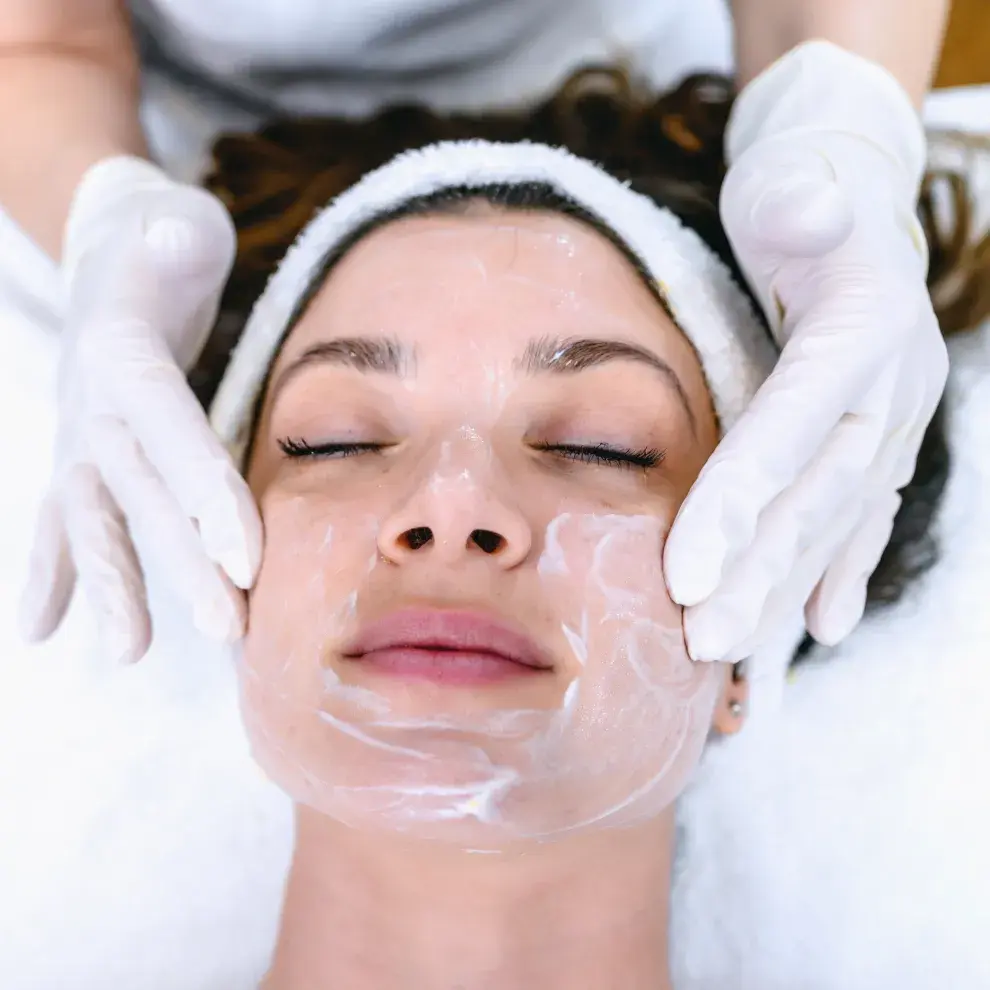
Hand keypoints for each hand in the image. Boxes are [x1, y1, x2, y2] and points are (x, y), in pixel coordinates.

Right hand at [19, 157, 262, 662]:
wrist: (110, 249)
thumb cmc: (163, 241)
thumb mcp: (177, 223)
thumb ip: (175, 235)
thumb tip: (176, 229)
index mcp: (122, 351)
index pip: (168, 428)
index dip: (203, 489)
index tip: (245, 558)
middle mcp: (91, 399)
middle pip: (138, 489)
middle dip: (179, 560)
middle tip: (227, 628)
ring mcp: (80, 432)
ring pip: (93, 516)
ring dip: (114, 584)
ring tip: (131, 653)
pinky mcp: (84, 452)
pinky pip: (63, 516)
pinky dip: (52, 571)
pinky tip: (41, 630)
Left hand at [664, 42, 946, 661]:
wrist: (852, 205)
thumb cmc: (799, 197)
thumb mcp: (793, 181)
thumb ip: (800, 199)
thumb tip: (808, 208)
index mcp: (863, 329)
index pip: (792, 427)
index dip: (741, 501)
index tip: (686, 575)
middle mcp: (891, 386)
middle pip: (816, 494)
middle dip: (757, 572)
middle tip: (701, 641)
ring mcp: (890, 421)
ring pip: (834, 519)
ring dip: (784, 588)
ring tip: (733, 648)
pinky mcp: (876, 439)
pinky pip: (858, 515)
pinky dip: (837, 570)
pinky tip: (821, 623)